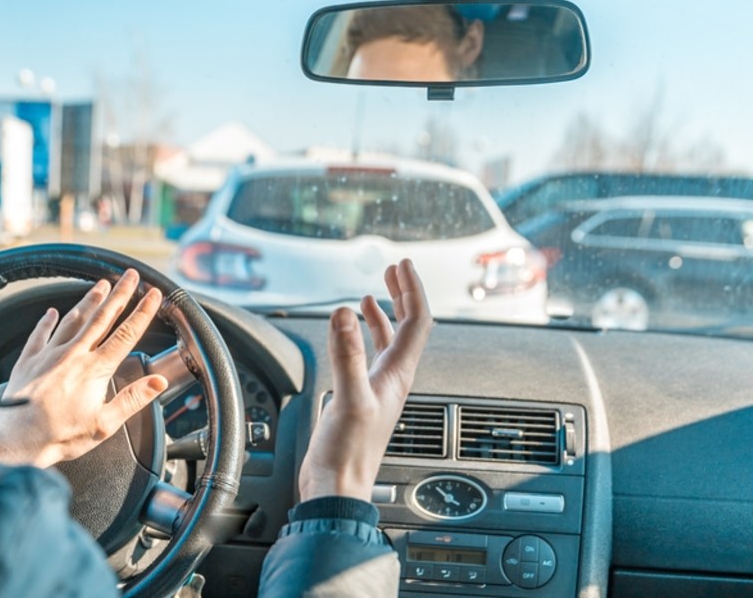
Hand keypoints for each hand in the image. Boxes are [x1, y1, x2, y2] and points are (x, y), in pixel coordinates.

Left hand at [0, 269, 168, 468]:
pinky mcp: (28, 360)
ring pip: (73, 319)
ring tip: (101, 285)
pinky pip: (40, 333)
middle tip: (130, 276)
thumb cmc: (59, 436)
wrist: (15, 440)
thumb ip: (132, 399)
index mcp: (95, 370)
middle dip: (119, 294)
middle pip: (102, 317)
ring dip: (89, 300)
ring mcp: (49, 354)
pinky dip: (47, 321)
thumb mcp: (104, 424)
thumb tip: (157, 382)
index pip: (125, 334)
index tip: (153, 295)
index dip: (142, 312)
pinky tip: (52, 312)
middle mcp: (73, 355)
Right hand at [298, 259, 433, 501]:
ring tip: (376, 292)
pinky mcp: (360, 398)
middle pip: (408, 328)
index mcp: (398, 375)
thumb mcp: (347, 398)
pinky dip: (364, 336)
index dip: (411, 290)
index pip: (416, 322)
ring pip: (389, 342)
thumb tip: (346, 313)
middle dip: (402, 295)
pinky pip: (369, 357)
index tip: (402, 264)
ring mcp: (377, 389)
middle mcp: (393, 379)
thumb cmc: (347, 453)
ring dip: (385, 314)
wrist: (337, 487)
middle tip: (394, 269)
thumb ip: (346, 354)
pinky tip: (350, 334)